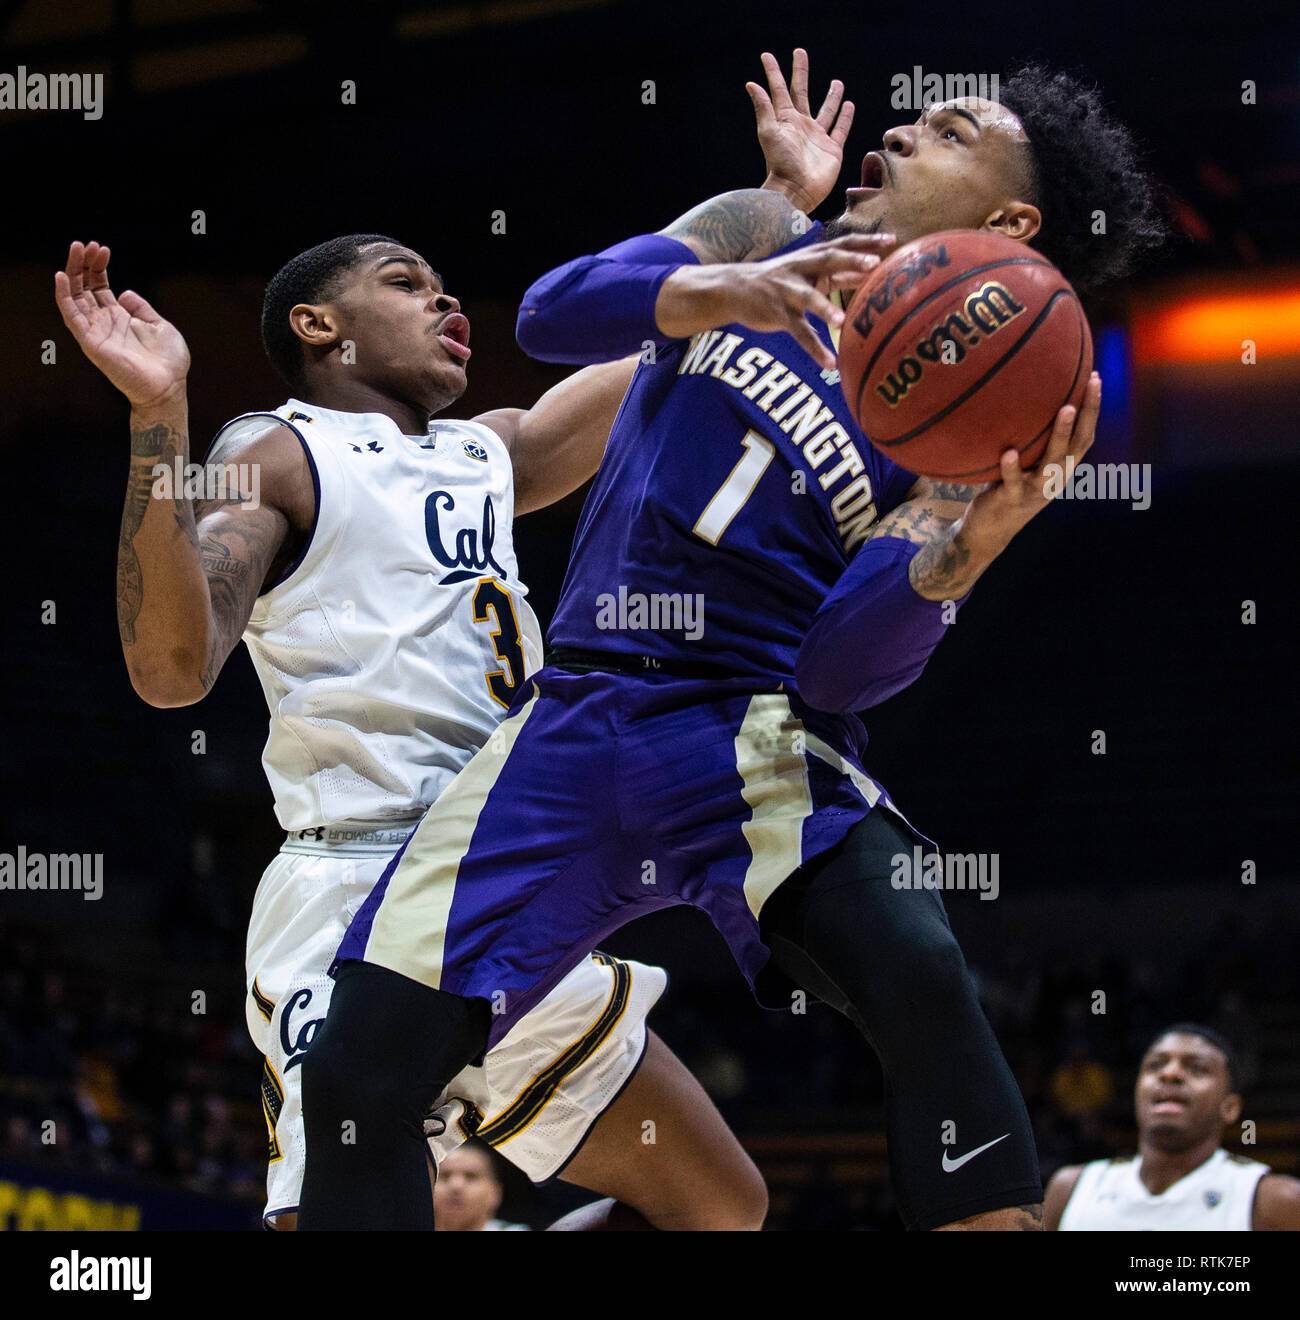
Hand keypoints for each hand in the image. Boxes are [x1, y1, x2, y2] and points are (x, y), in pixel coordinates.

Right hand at [55, 240, 190, 410]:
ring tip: (76, 249)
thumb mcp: (160, 325)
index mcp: (120, 317)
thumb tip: (124, 292)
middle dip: (83, 264)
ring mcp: (96, 332)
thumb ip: (142, 308)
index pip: (100, 286)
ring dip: (73, 272)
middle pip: (84, 287)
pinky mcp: (92, 343)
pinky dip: (64, 297)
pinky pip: (72, 317)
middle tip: (84, 244)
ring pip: (75, 297)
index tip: (102, 249)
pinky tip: (63, 277)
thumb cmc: (168, 362)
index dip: (98, 266)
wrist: (169, 387)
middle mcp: (104, 323)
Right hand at [657, 232, 894, 368]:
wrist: (734, 288)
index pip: (843, 244)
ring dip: (826, 308)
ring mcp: (787, 292)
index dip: (867, 242)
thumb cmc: (779, 280)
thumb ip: (838, 272)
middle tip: (874, 264)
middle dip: (851, 260)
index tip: (893, 241)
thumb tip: (872, 270)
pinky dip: (814, 348)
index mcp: (812, 257)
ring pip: (808, 298)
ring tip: (842, 321)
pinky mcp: (777, 314)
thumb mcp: (808, 271)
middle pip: (829, 260)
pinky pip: (798, 333)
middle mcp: (801, 269)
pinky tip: (829, 363)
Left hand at [748, 48, 853, 214]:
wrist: (796, 191)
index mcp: (785, 120)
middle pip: (802, 92)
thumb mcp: (769, 132)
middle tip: (800, 52)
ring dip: (831, 96)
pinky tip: (848, 106)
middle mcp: (801, 126)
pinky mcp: (832, 149)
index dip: (773, 73)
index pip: (779, 90)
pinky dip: (845, 118)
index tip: (766, 56)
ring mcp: (817, 137)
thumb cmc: (780, 163)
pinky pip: (840, 129)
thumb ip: (763, 108)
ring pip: (826, 110)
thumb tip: (751, 84)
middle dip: (800, 73)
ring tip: (837, 82)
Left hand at [956, 372, 1102, 557]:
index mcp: (1061, 468)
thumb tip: (1026, 397)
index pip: (1084, 435)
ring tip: (1065, 409)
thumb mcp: (1024, 462)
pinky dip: (1011, 468)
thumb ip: (1030, 439)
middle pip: (1077, 444)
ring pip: (1052, 462)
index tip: (1095, 378)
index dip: (1092, 409)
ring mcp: (1034, 491)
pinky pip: (1012, 482)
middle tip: (1091, 384)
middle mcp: (1054, 479)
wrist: (988, 530)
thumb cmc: (1006, 487)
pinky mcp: (1011, 500)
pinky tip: (1008, 452)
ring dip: (1061, 435)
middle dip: (1087, 413)